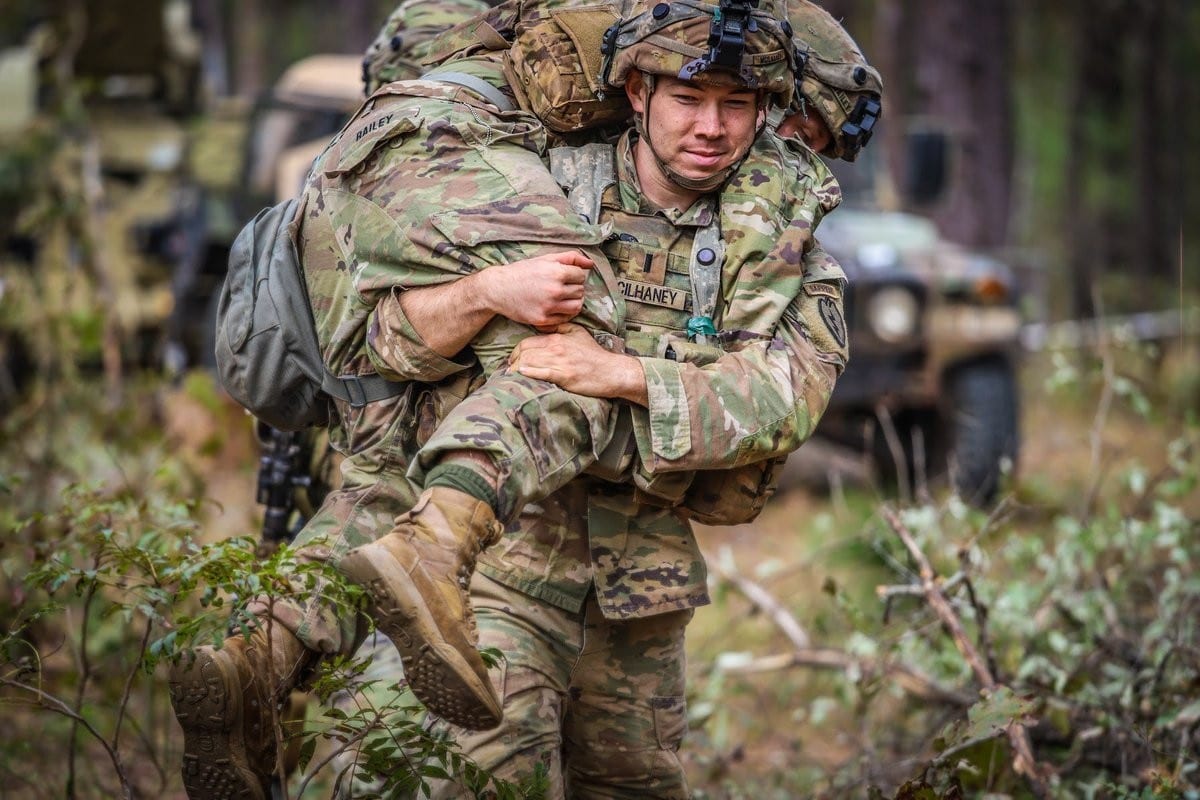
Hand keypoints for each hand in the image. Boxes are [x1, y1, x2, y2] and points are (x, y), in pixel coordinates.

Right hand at [478, 251, 593, 331]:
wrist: (498, 289)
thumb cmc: (522, 272)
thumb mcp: (545, 259)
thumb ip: (570, 257)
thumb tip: (590, 263)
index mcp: (556, 272)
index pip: (581, 276)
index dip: (575, 275)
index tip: (566, 276)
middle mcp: (554, 290)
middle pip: (580, 291)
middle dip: (574, 288)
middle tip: (563, 287)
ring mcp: (549, 307)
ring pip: (577, 306)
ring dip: (574, 301)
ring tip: (564, 298)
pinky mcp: (543, 319)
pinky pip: (565, 318)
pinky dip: (564, 313)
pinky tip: (556, 307)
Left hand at [509, 324, 647, 404]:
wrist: (611, 371)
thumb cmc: (594, 354)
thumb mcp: (578, 333)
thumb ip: (559, 327)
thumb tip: (542, 325)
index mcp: (557, 337)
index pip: (528, 342)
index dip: (515, 351)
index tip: (512, 359)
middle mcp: (556, 348)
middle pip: (525, 352)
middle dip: (512, 361)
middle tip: (508, 369)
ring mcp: (560, 362)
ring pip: (529, 362)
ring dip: (516, 369)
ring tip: (510, 375)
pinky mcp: (564, 376)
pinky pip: (541, 373)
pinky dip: (529, 373)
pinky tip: (522, 374)